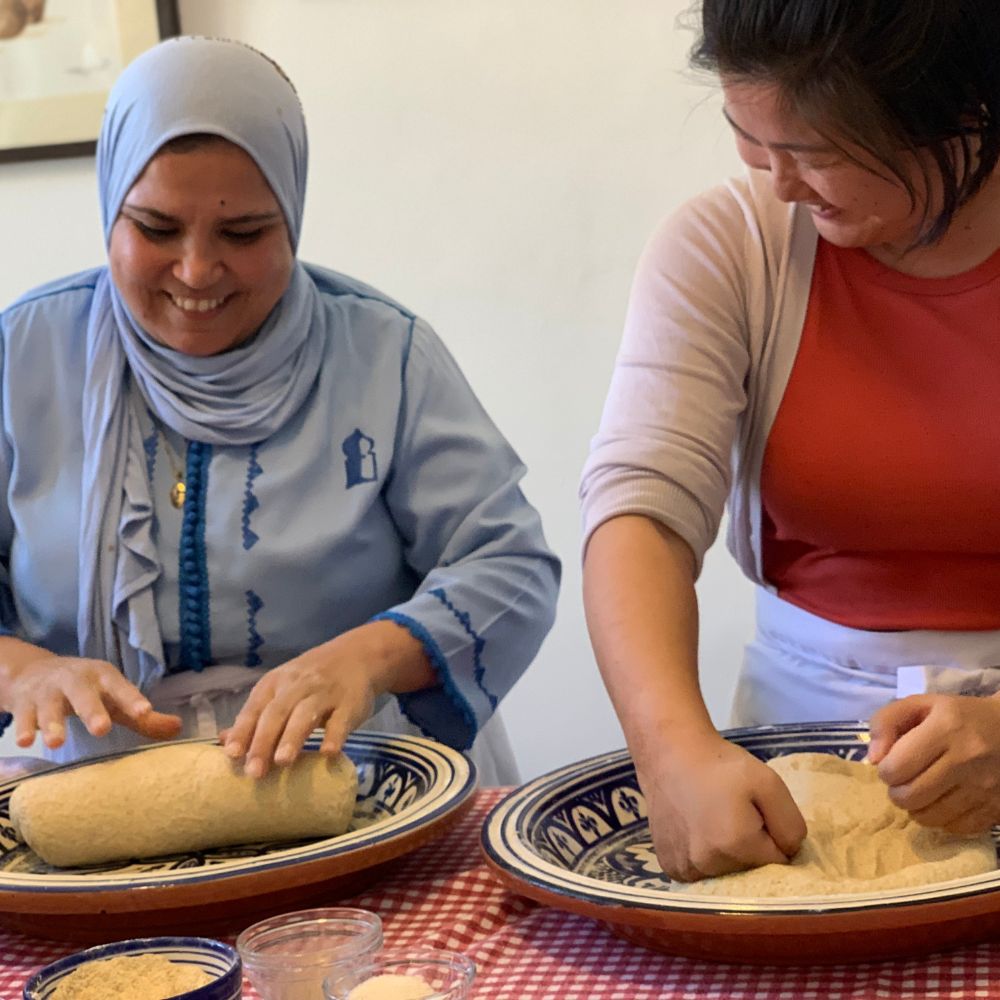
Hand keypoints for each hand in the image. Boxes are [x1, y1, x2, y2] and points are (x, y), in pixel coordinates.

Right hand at [0, 648, 181, 749]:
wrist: (36, 672)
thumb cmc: (87, 690)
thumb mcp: (113, 698)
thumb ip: (141, 716)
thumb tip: (179, 728)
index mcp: (103, 677)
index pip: (120, 687)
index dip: (133, 699)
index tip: (145, 711)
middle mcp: (76, 680)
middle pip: (84, 693)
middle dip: (92, 710)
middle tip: (101, 729)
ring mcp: (49, 691)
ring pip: (50, 706)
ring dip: (52, 723)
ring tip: (56, 743)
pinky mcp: (25, 703)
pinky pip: (24, 716)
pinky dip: (24, 728)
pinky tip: (26, 742)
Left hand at [221, 621, 432, 778]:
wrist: (356, 656)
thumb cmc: (310, 681)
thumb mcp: (281, 690)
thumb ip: (257, 716)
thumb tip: (225, 742)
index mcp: (275, 683)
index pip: (255, 708)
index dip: (243, 731)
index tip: (232, 756)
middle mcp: (298, 686)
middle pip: (277, 712)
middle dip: (263, 741)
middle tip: (254, 772)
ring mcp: (325, 693)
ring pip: (306, 714)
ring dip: (293, 737)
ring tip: (283, 762)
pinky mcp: (351, 702)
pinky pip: (341, 719)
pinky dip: (335, 735)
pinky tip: (328, 753)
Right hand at [637, 731, 806, 881]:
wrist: (670, 755)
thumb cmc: (721, 765)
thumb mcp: (769, 782)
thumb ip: (792, 825)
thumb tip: (790, 856)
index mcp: (736, 845)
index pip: (777, 862)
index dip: (771, 835)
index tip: (755, 812)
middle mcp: (707, 865)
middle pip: (750, 871)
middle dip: (749, 847)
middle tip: (733, 813)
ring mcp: (685, 870)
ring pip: (726, 875)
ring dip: (726, 855)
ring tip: (712, 821)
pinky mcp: (670, 868)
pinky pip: (701, 875)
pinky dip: (704, 859)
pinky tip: (697, 832)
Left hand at [868, 693, 999, 834]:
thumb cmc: (957, 716)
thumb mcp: (919, 704)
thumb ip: (885, 722)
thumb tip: (873, 759)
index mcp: (946, 728)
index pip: (896, 768)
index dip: (885, 771)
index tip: (892, 764)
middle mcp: (967, 759)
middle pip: (910, 797)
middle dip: (896, 792)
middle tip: (903, 782)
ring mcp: (984, 787)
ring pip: (929, 818)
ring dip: (916, 808)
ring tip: (922, 790)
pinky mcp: (996, 808)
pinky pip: (955, 828)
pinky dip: (942, 819)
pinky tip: (944, 800)